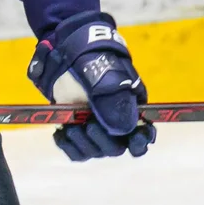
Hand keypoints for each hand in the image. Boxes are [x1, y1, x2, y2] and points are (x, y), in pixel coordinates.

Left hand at [27, 10, 155, 160]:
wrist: (62, 53)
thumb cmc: (89, 60)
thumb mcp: (103, 77)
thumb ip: (113, 102)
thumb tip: (124, 129)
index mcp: (131, 108)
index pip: (143, 135)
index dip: (140, 142)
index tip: (134, 141)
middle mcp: (115, 121)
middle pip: (116, 147)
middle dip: (103, 141)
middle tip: (88, 126)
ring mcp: (95, 126)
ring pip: (96, 151)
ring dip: (83, 144)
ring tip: (70, 128)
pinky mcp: (76, 129)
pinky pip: (77, 151)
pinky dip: (69, 147)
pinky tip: (60, 133)